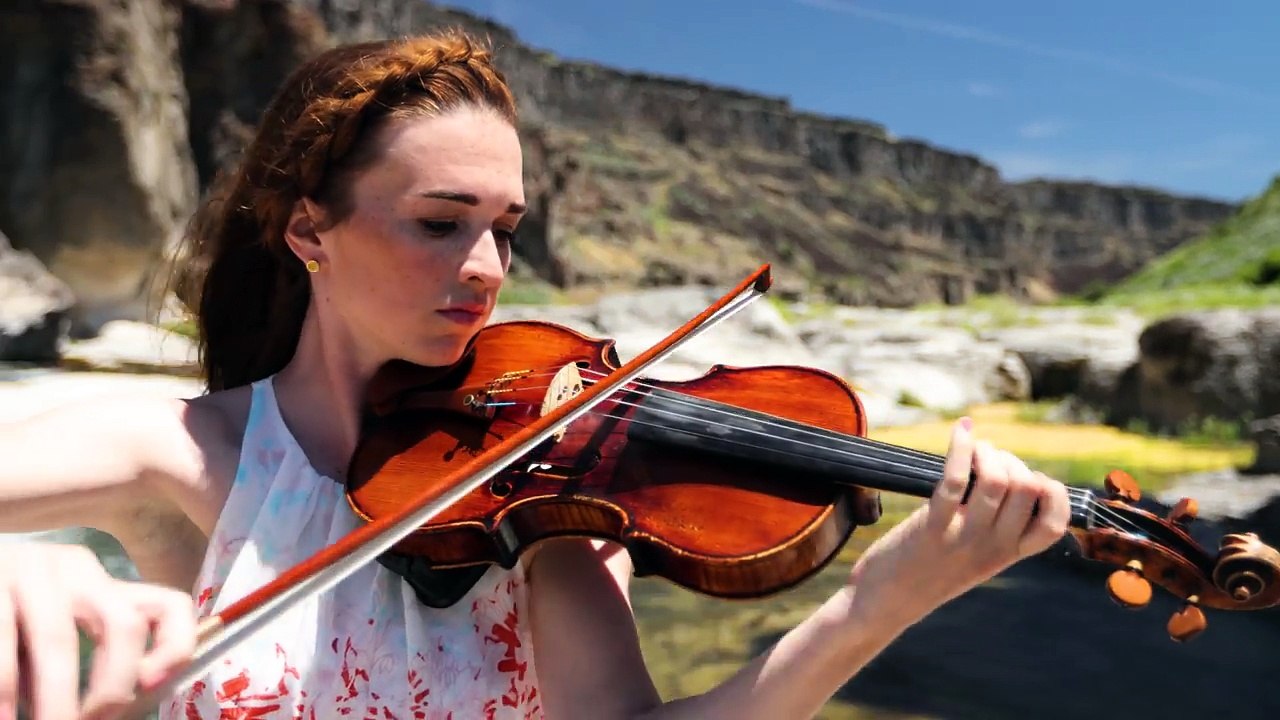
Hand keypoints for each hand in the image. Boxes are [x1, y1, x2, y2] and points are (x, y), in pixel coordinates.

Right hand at [1, 542, 197, 719]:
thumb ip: (91, 661)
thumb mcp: (59, 632)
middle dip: (112, 688)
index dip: (174, 648)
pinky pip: (2, 642)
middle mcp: (77, 570)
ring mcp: (31, 572)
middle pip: (123, 626)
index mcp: (107, 584)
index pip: (170, 605)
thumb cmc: (16, 617)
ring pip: (58, 640)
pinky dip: (6, 690)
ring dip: (57, 698)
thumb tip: (112, 712)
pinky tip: (5, 717)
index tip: (152, 687)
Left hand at [844, 417, 1070, 627]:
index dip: (1052, 492)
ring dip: (988, 451)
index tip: (1030, 478)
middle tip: (987, 458)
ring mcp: (963, 538)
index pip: (1055, 524)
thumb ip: (993, 526)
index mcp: (1008, 555)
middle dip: (1011, 460)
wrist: (885, 603)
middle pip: (1028, 489)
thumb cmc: (927, 570)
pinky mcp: (931, 528)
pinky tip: (961, 432)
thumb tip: (1005, 472)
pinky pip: (955, 480)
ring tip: (974, 447)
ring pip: (997, 480)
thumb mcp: (973, 554)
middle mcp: (992, 548)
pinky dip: (961, 448)